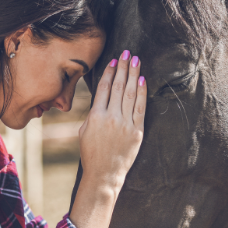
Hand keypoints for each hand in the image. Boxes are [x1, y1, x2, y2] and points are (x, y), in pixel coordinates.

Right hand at [78, 50, 146, 193]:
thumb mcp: (84, 131)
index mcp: (95, 116)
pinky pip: (140, 108)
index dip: (110, 72)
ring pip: (131, 93)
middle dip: (123, 67)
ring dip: (134, 74)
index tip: (114, 60)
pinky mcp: (137, 131)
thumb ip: (93, 113)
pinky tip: (142, 80)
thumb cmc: (91, 153)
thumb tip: (103, 97)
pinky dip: (142, 93)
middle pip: (119, 86)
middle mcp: (111, 118)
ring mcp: (125, 124)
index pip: (104, 88)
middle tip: (127, 52)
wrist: (104, 174)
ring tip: (136, 60)